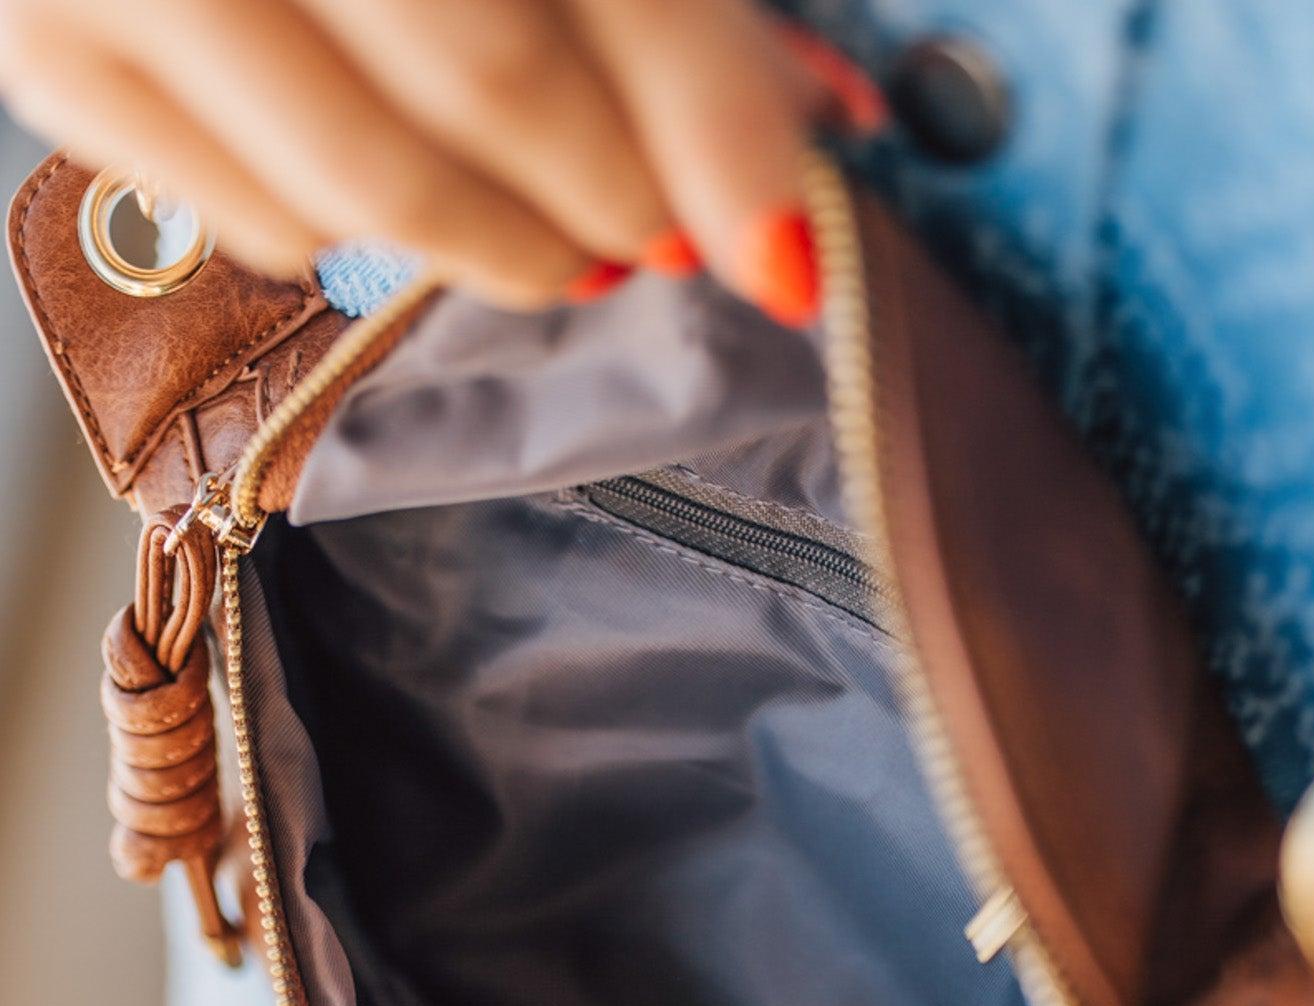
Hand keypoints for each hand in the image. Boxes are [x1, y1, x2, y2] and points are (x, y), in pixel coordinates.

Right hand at [0, 0, 884, 315]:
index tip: (786, 251)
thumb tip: (816, 142)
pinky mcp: (59, 60)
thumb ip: (665, 10)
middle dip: (604, 191)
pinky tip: (396, 183)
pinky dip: (363, 236)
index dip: (713, 114)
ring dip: (498, 242)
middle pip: (476, 75)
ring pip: (366, 187)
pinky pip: (266, 226)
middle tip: (653, 236)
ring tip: (553, 236)